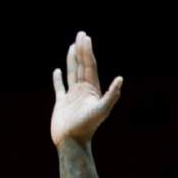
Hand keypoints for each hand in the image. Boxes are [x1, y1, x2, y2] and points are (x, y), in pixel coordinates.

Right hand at [51, 31, 122, 146]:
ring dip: (72, 60)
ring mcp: (72, 97)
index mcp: (92, 91)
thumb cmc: (87, 128)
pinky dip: (58, 79)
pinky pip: (60, 87)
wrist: (72, 142)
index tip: (86, 38)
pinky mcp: (61, 103)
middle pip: (82, 66)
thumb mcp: (101, 111)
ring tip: (72, 46)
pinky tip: (57, 71)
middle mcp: (83, 92)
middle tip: (81, 34)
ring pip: (72, 73)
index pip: (90, 66)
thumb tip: (120, 79)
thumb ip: (111, 95)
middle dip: (82, 50)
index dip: (88, 51)